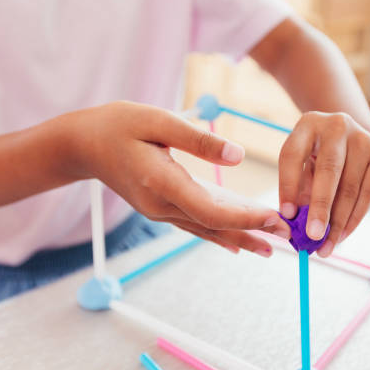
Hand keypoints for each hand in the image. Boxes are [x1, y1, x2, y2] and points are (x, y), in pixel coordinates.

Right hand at [66, 101, 289, 255]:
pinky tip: (235, 243)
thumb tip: (238, 156)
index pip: (211, 210)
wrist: (83, 145)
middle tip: (286, 239)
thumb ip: (197, 139)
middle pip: (213, 226)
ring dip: (238, 238)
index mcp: (162, 182)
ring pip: (205, 230)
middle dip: (251, 232)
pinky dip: (218, 234)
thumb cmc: (117, 125)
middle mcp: (161, 205)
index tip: (275, 219)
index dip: (245, 218)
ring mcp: (159, 210)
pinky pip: (194, 226)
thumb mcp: (157, 120)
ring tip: (269, 248)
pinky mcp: (159, 208)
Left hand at [278, 111, 369, 256]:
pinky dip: (354, 219)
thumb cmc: (318, 158)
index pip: (293, 155)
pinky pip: (368, 194)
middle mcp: (337, 125)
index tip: (287, 215)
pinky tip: (342, 236)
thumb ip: (298, 190)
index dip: (289, 186)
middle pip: (328, 170)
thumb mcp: (303, 165)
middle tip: (312, 236)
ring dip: (338, 223)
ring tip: (325, 247)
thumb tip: (295, 226)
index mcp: (308, 124)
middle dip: (320, 207)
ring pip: (350, 188)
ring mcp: (364, 139)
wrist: (352, 140)